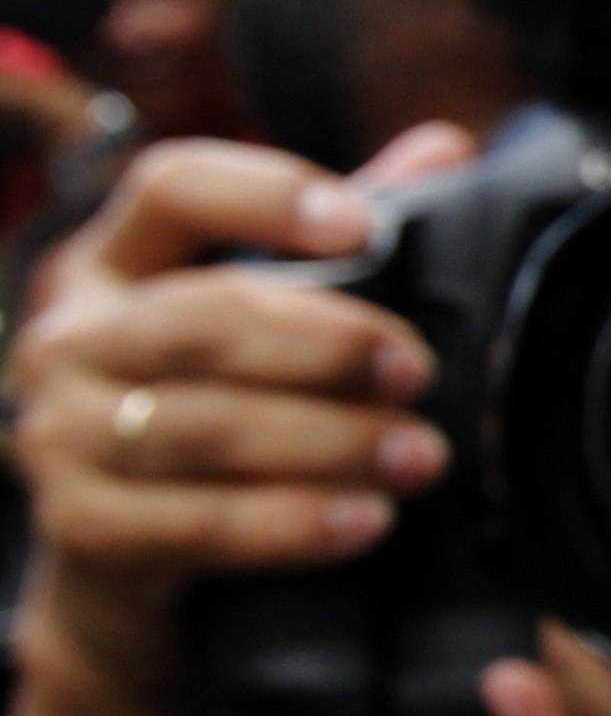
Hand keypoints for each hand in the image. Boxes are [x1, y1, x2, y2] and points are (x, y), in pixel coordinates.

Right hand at [7, 130, 469, 702]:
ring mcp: (59, 435)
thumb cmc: (220, 409)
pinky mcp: (79, 529)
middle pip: (204, 317)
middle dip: (327, 343)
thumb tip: (447, 147)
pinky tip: (367, 522)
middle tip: (418, 370)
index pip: (172, 187)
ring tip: (421, 457)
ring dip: (330, 441)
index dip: (265, 196)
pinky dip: (290, 522)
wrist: (130, 568)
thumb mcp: (272, 314)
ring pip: (205, 426)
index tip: (364, 225)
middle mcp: (69, 338)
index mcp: (115, 262)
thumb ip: (343, 233)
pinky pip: (195, 523)